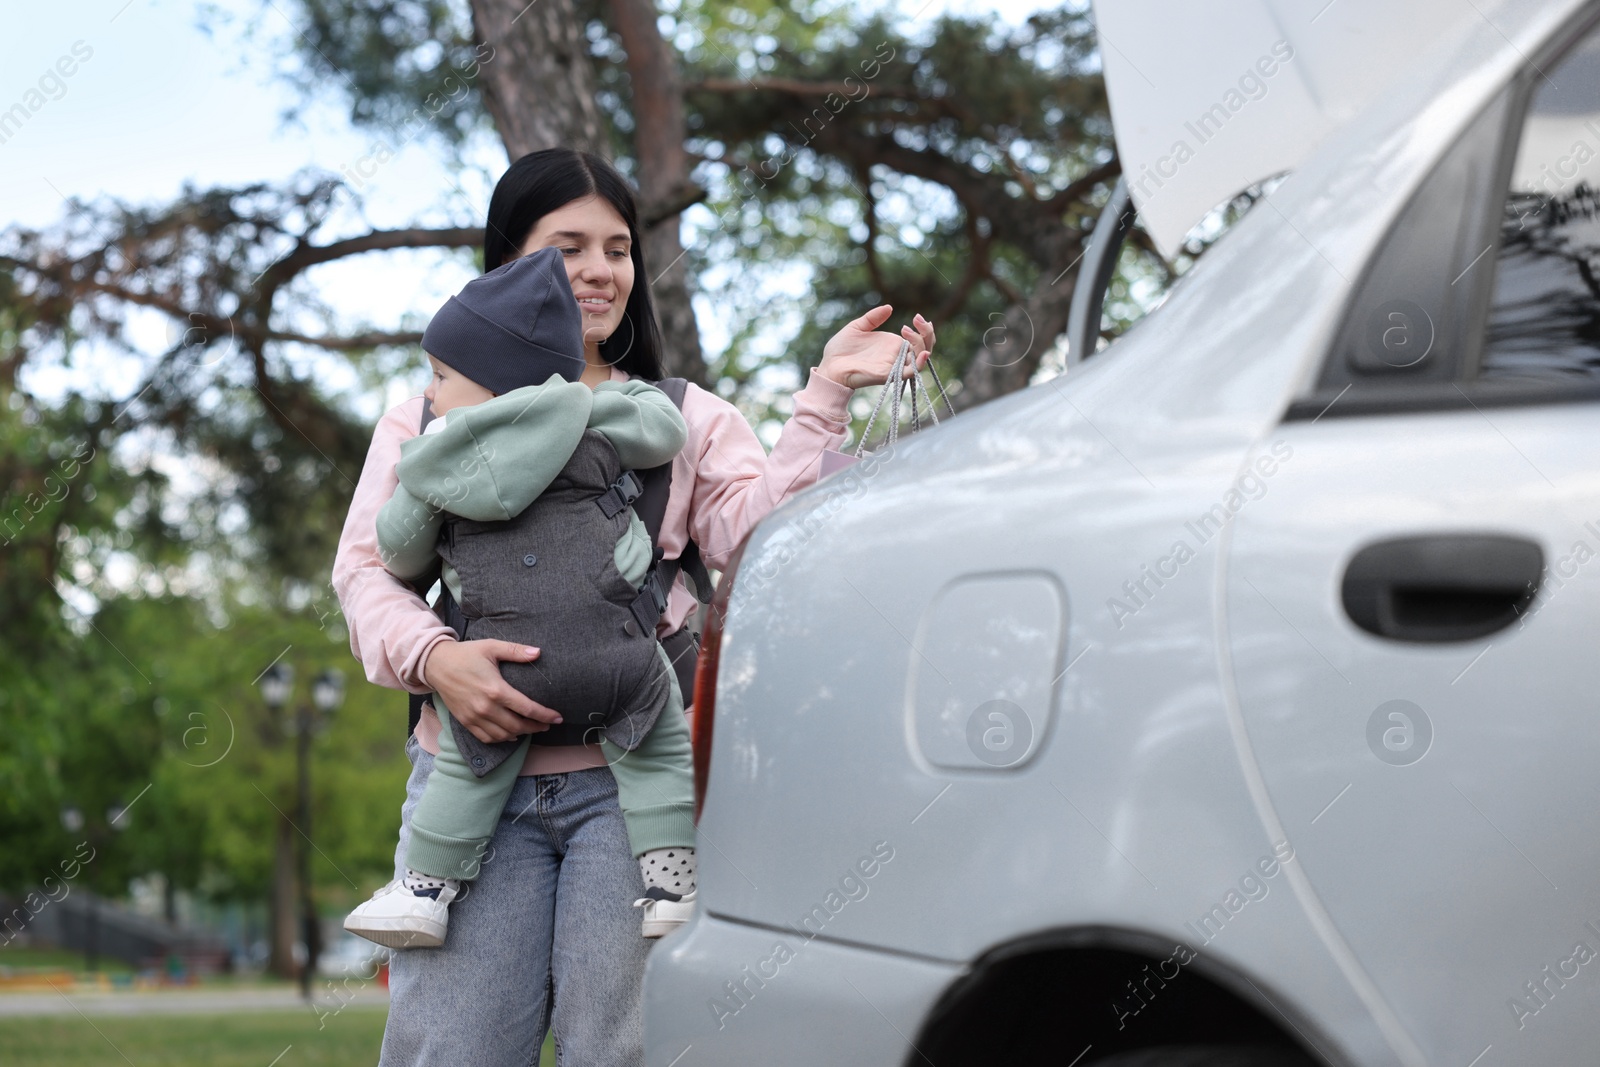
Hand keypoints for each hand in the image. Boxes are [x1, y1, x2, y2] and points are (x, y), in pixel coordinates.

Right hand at [423, 639, 562, 743]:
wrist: (436, 664)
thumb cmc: (466, 654)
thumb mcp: (492, 647)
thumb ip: (516, 651)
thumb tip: (538, 652)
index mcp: (496, 689)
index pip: (527, 708)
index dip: (545, 715)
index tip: (558, 718)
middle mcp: (485, 707)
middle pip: (518, 726)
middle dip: (536, 727)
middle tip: (547, 725)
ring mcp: (474, 717)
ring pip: (503, 735)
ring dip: (520, 734)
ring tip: (532, 728)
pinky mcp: (465, 721)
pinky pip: (486, 738)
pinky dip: (501, 739)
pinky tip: (511, 734)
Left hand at [817, 305, 936, 388]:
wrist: (829, 365)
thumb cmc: (840, 349)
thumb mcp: (857, 326)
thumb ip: (873, 317)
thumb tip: (889, 307)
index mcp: (892, 345)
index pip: (918, 339)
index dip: (923, 329)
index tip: (917, 317)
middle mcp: (896, 356)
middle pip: (924, 347)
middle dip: (927, 333)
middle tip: (917, 319)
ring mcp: (894, 366)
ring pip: (920, 359)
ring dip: (923, 345)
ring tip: (908, 331)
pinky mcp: (889, 375)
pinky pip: (910, 373)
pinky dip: (919, 364)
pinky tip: (922, 353)